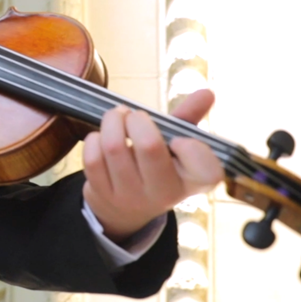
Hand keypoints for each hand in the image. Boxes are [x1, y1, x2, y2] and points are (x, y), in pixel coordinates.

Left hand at [82, 89, 223, 243]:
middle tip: (134, 115)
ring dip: (112, 122)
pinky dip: (94, 139)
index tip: (178, 139)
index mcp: (192, 181)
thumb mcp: (177, 148)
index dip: (193, 149)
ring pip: (114, 147)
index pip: (208, 171)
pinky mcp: (102, 195)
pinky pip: (92, 158)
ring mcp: (131, 196)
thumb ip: (189, 119)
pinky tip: (101, 138)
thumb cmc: (156, 167)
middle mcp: (164, 194)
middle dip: (137, 119)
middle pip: (149, 146)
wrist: (125, 209)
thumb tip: (206, 92)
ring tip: (116, 117)